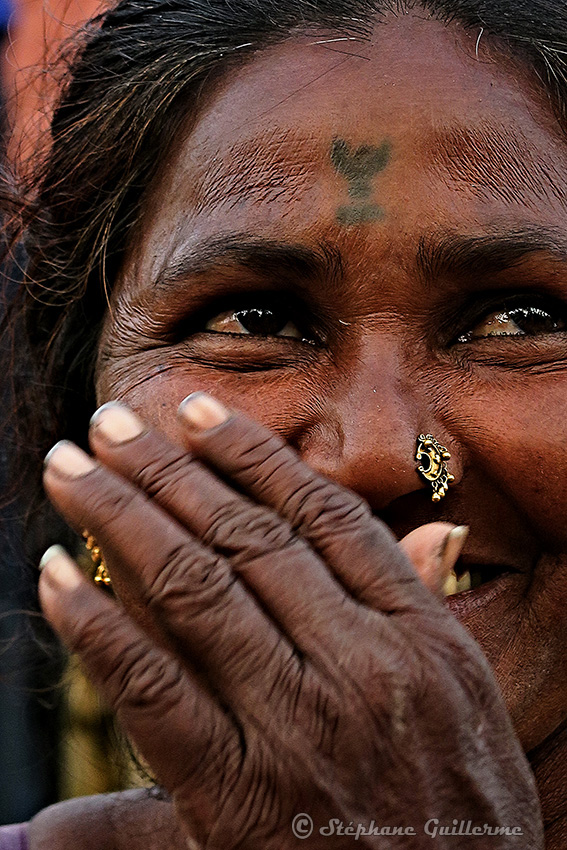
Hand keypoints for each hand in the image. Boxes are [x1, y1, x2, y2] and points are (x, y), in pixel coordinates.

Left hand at [39, 393, 541, 847]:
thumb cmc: (463, 815)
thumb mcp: (474, 701)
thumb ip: (433, 607)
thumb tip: (434, 527)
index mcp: (418, 637)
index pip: (320, 516)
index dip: (252, 455)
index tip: (199, 411)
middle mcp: (356, 667)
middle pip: (245, 537)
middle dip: (169, 468)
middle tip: (113, 420)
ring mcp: (293, 729)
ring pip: (195, 590)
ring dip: (124, 516)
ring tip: (74, 464)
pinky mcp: (232, 797)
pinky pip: (152, 692)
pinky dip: (97, 626)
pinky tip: (57, 574)